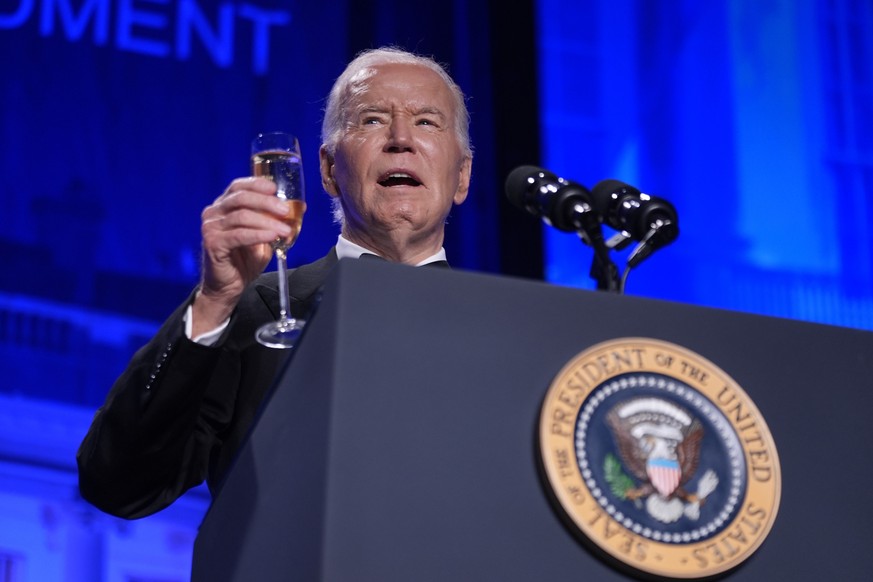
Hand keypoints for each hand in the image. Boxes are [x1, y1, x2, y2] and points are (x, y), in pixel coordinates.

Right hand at [192, 177, 291, 334]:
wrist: (229, 286)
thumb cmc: (244, 260)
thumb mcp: (264, 236)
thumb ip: (275, 221)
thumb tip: (299, 208)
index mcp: (224, 206)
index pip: (238, 186)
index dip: (256, 184)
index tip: (275, 188)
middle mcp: (214, 213)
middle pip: (241, 198)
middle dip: (266, 202)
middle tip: (285, 211)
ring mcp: (211, 227)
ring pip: (241, 216)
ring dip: (267, 222)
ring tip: (285, 230)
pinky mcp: (213, 243)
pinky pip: (238, 235)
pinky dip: (258, 234)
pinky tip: (272, 236)